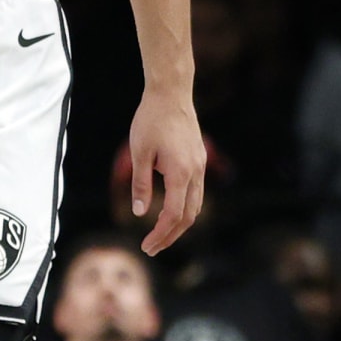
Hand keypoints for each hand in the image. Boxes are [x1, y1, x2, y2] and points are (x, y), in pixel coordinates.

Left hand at [129, 88, 205, 255]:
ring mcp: (200, 164)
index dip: (160, 234)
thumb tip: (141, 213)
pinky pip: (196, 190)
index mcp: (180, 172)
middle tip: (151, 248)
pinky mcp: (199, 158)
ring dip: (179, 223)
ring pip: (196, 204)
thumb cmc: (151, 120)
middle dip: (171, 235)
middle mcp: (196, 171)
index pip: (173, 214)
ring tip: (160, 234)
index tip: (146, 246)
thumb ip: (141, 184)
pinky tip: (169, 209)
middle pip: (189, 215)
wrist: (171, 92)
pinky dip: (184, 207)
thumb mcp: (139, 153)